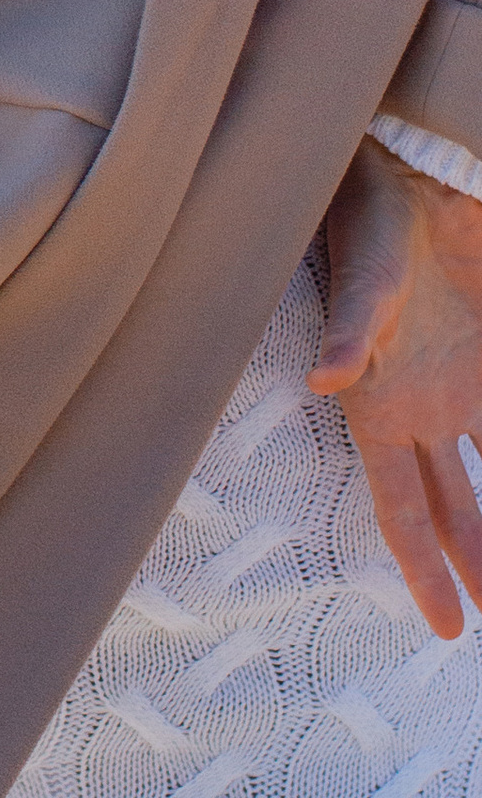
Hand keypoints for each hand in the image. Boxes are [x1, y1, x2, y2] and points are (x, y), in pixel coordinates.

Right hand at [311, 141, 481, 637]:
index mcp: (382, 406)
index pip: (404, 508)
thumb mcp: (365, 274)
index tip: (449, 630)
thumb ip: (352, 326)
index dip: (424, 569)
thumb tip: (330, 378)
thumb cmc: (370, 219)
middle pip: (457, 510)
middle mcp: (424, 408)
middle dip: (480, 568)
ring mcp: (462, 384)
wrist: (409, 167)